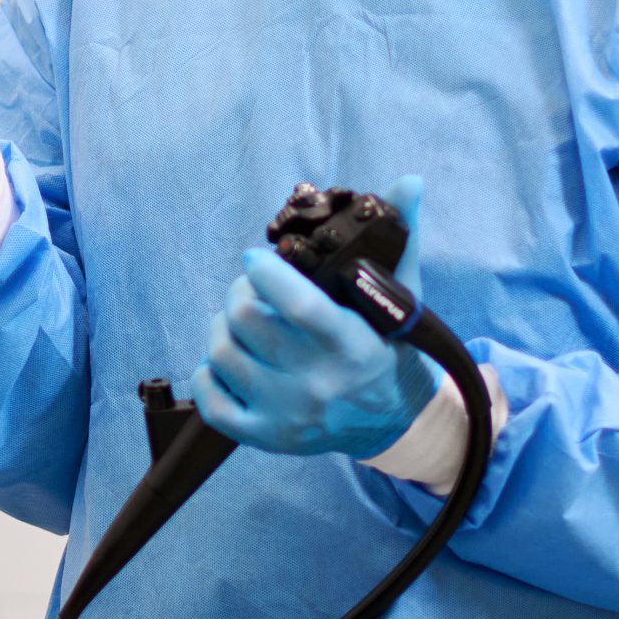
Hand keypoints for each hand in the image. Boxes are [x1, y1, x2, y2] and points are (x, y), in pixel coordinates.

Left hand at [191, 177, 435, 456]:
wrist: (395, 422)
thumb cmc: (390, 347)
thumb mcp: (402, 294)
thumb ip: (402, 235)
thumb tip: (409, 180)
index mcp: (350, 344)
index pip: (298, 305)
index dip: (266, 273)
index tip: (257, 257)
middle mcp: (317, 383)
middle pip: (246, 321)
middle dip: (242, 291)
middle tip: (253, 287)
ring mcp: (287, 414)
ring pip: (222, 352)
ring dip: (224, 326)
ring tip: (244, 320)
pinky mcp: (264, 438)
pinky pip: (210, 400)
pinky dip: (209, 372)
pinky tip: (231, 358)